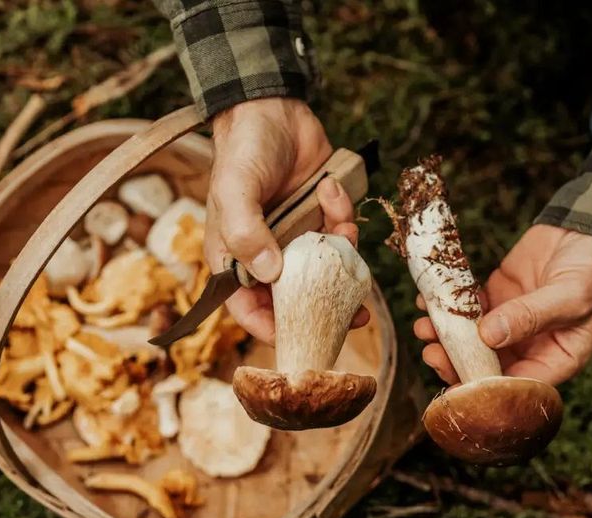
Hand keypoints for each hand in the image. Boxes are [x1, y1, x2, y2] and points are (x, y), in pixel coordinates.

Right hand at [204, 97, 365, 342]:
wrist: (271, 107)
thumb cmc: (242, 149)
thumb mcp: (235, 189)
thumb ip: (246, 232)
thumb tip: (270, 273)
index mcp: (235, 256)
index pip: (247, 308)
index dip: (272, 328)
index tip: (302, 336)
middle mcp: (265, 253)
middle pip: (294, 298)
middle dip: (325, 305)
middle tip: (357, 315)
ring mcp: (295, 237)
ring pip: (326, 268)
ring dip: (341, 255)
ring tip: (343, 230)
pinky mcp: (320, 218)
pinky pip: (340, 235)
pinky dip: (344, 217)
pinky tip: (332, 190)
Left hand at [414, 224, 591, 384]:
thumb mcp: (572, 296)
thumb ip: (532, 316)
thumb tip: (489, 336)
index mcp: (556, 359)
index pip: (517, 387)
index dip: (485, 390)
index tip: (456, 386)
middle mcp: (529, 347)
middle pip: (486, 366)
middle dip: (455, 362)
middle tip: (432, 352)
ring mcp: (509, 322)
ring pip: (470, 338)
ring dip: (445, 335)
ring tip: (424, 326)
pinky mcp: (496, 297)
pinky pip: (467, 308)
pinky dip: (448, 306)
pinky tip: (429, 300)